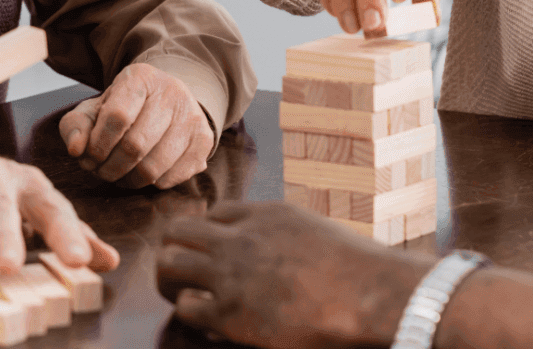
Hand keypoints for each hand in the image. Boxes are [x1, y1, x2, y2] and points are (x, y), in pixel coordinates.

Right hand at [0, 153, 120, 273]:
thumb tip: (110, 261)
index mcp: (33, 187)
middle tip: (11, 264)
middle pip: (5, 208)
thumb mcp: (41, 211)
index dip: (66, 233)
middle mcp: (1, 179)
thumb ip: (73, 235)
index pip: (53, 210)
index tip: (78, 260)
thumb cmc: (10, 198)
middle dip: (9, 235)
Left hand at [58, 64, 213, 188]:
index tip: (88, 155)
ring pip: (154, 167)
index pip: (117, 117)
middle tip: (100, 171)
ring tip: (118, 175)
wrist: (167, 100)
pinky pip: (173, 177)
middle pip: (135, 145)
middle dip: (110, 168)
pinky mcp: (204, 139)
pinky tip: (141, 173)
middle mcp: (172, 91)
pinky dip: (152, 184)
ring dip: (128, 180)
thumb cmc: (125, 107)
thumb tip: (76, 149)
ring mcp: (192, 115)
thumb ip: (75, 126)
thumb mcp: (95, 109)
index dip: (98, 145)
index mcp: (141, 77)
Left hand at [156, 202, 423, 348]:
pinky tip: (210, 320)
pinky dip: (192, 312)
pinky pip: (186, 306)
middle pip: (177, 230)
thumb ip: (280, 231)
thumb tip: (269, 244)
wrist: (365, 293)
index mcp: (263, 214)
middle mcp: (239, 237)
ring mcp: (231, 273)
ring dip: (172, 280)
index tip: (217, 253)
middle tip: (185, 273)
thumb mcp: (311, 229)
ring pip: (168, 264)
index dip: (211, 234)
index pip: (213, 213)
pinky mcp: (230, 312)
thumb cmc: (352, 267)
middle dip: (176, 250)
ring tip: (185, 295)